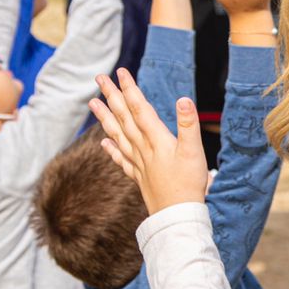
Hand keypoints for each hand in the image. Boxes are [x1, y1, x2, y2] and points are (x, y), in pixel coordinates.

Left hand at [89, 70, 209, 214]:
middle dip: (112, 97)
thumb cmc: (189, 183)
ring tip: (93, 103)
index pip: (139, 108)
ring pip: (118, 135)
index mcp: (156, 139)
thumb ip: (189, 124)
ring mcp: (139, 163)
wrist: (177, 216)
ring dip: (105, 118)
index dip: (130, 89)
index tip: (121, 72)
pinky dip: (111, 149)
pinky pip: (121, 159)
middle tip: (100, 79)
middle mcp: (143, 149)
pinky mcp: (139, 176)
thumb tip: (183, 99)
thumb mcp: (194, 151)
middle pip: (124, 118)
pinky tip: (104, 142)